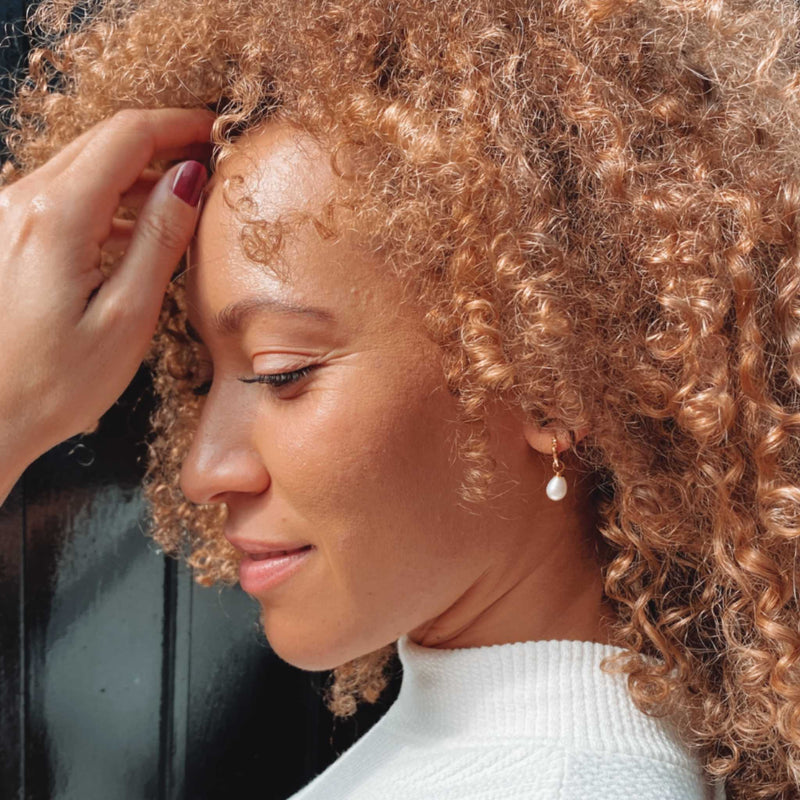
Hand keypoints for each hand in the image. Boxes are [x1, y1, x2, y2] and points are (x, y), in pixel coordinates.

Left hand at [0, 107, 213, 495]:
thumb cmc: (52, 385)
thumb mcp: (126, 317)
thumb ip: (158, 240)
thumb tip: (189, 181)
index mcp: (56, 217)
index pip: (128, 136)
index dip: (179, 124)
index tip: (216, 129)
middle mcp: (22, 203)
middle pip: (102, 142)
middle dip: (160, 140)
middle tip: (208, 158)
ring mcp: (6, 217)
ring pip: (82, 166)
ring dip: (134, 171)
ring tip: (180, 197)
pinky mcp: (5, 237)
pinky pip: (62, 196)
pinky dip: (105, 199)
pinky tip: (133, 229)